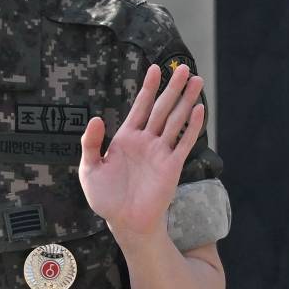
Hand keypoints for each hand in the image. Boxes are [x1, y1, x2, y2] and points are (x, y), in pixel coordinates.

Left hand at [78, 64, 204, 241]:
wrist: (124, 222)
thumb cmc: (105, 197)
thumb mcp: (90, 168)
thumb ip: (91, 143)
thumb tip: (97, 118)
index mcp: (126, 138)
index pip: (139, 106)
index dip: (148, 88)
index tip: (155, 68)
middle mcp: (146, 141)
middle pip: (161, 108)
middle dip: (172, 88)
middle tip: (182, 67)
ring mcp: (160, 152)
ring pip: (175, 120)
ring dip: (186, 101)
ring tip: (196, 80)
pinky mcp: (171, 166)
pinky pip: (183, 143)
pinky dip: (192, 127)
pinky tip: (199, 110)